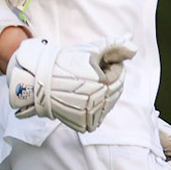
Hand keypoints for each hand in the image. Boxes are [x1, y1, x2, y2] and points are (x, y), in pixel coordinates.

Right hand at [6, 37, 134, 131]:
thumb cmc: (64, 62)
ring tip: (85, 84)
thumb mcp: (91, 49)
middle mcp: (100, 101)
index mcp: (104, 83)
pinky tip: (84, 98)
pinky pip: (97, 116)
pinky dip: (95, 108)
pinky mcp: (83, 123)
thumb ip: (114, 46)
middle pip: (116, 88)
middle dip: (108, 78)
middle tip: (90, 73)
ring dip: (103, 93)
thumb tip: (133, 50)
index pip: (118, 72)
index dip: (109, 64)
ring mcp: (92, 114)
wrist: (38, 80)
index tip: (95, 62)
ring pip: (108, 103)